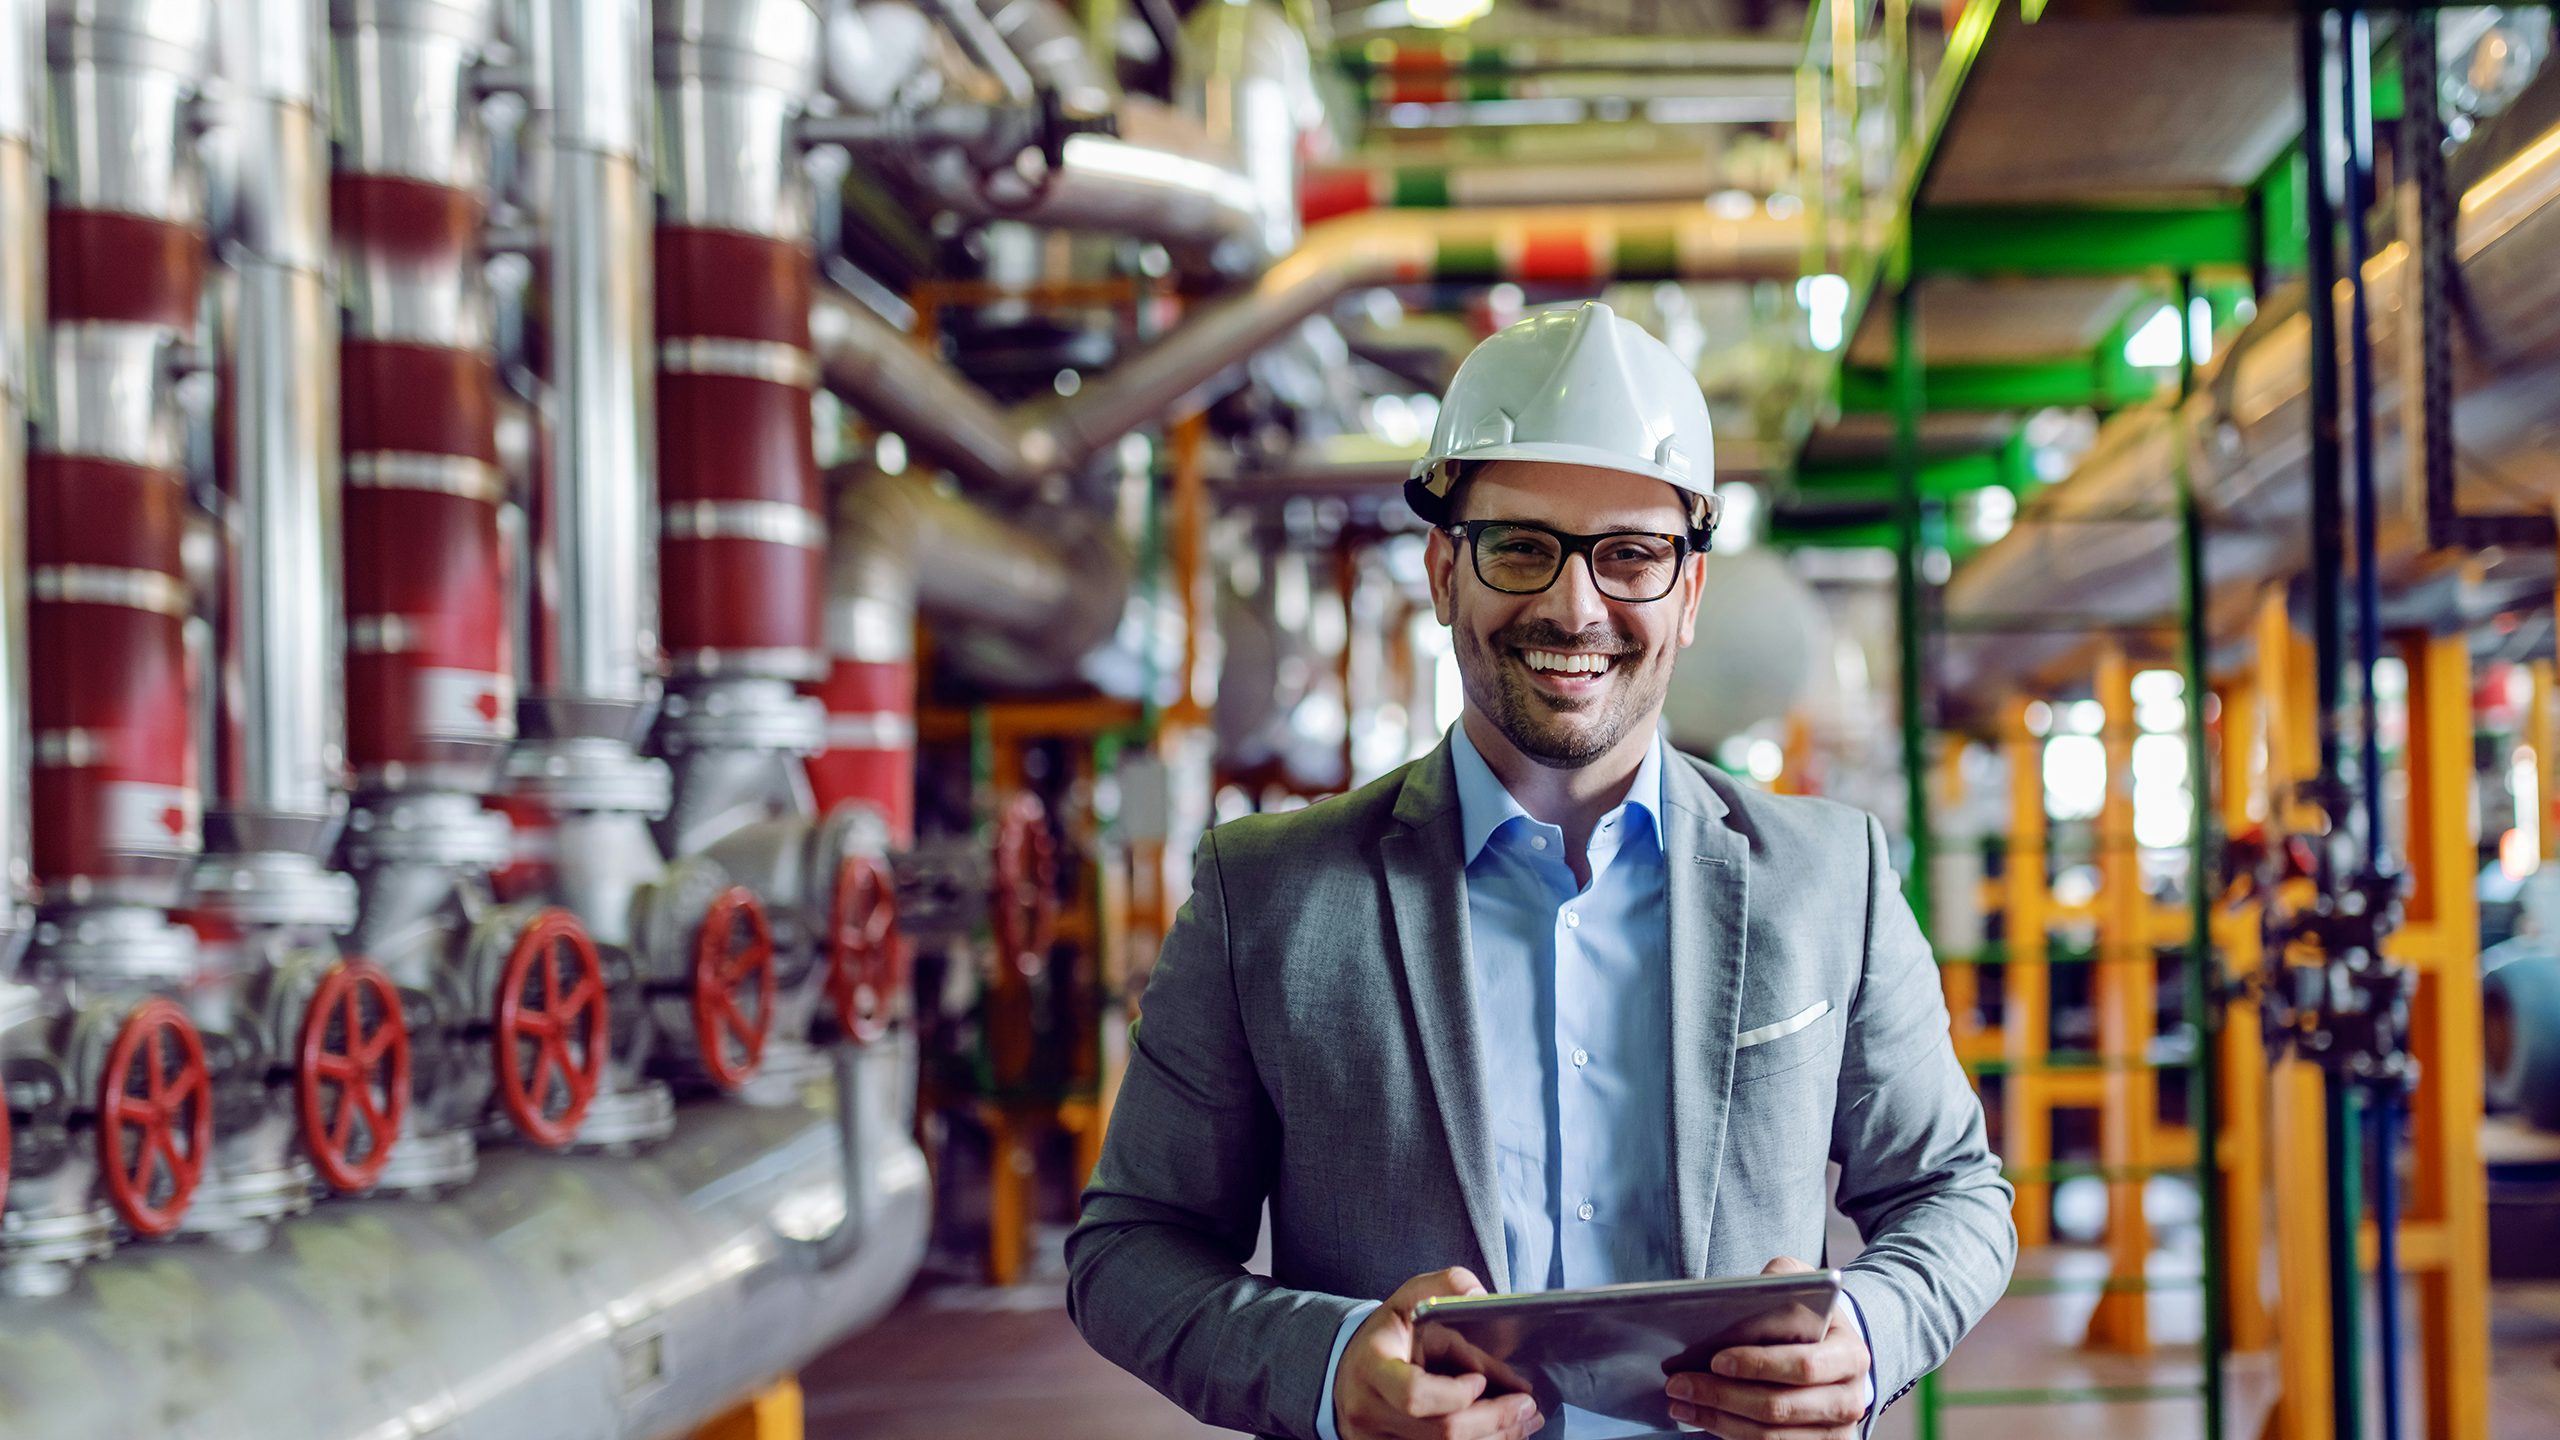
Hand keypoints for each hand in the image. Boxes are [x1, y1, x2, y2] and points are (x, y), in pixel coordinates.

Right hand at [1333, 1267, 1544, 1439]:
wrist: (1346, 1373)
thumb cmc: (1386, 1338)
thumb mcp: (1409, 1301)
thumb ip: (1445, 1288)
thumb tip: (1482, 1296)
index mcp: (1373, 1368)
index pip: (1414, 1395)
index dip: (1456, 1394)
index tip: (1481, 1381)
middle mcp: (1370, 1411)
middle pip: (1441, 1432)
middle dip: (1494, 1420)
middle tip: (1528, 1407)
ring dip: (1495, 1439)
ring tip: (1525, 1422)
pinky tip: (1502, 1436)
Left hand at [1662, 1257, 1870, 1439]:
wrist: (1830, 1348)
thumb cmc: (1808, 1315)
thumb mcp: (1798, 1283)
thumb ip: (1777, 1280)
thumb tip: (1747, 1294)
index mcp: (1850, 1355)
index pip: (1802, 1364)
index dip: (1758, 1364)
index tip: (1715, 1359)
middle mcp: (1849, 1398)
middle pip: (1780, 1405)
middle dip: (1723, 1395)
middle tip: (1679, 1384)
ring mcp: (1835, 1430)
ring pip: (1770, 1433)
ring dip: (1717, 1419)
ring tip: (1680, 1402)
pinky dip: (1728, 1433)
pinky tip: (1700, 1417)